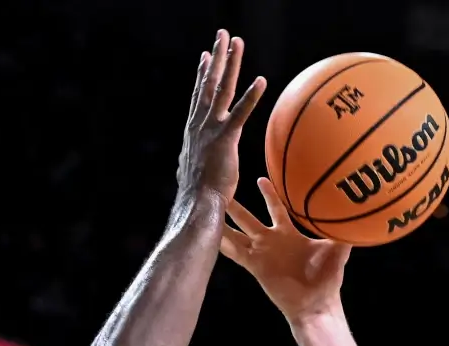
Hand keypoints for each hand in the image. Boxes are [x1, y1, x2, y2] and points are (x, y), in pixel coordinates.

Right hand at [176, 30, 265, 204]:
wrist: (197, 207)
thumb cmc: (198, 199)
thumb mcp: (193, 175)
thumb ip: (194, 163)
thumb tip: (187, 166)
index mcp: (195, 131)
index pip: (200, 97)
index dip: (203, 76)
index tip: (206, 57)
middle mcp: (200, 125)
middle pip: (209, 84)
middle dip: (216, 57)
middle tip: (222, 35)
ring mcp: (211, 130)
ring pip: (222, 89)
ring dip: (230, 64)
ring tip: (237, 42)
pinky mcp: (225, 139)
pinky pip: (241, 113)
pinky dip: (251, 96)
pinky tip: (261, 80)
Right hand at [220, 180, 352, 321]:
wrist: (316, 305)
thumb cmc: (327, 279)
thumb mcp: (337, 250)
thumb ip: (342, 231)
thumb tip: (357, 211)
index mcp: (289, 234)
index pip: (276, 207)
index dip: (269, 193)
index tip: (260, 177)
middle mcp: (271, 241)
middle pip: (248, 218)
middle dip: (235, 204)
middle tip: (222, 188)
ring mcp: (261, 253)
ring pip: (236, 233)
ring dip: (222, 221)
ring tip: (206, 206)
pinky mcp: (255, 266)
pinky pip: (235, 253)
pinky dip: (221, 244)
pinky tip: (208, 233)